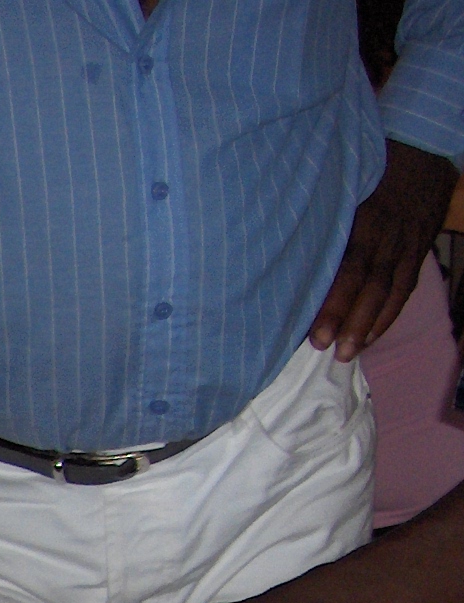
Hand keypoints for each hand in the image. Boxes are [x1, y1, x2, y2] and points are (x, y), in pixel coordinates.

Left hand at [310, 139, 457, 362]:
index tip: (315, 331)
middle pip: (370, 286)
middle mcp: (389, 236)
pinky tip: (373, 335)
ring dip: (369, 325)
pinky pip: (405, 286)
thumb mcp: (345, 182)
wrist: (426, 146)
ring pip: (389, 291)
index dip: (335, 302)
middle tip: (327, 349)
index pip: (350, 267)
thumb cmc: (371, 167)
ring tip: (348, 353)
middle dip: (349, 321)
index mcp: (366, 220)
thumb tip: (279, 250)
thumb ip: (321, 215)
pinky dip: (389, 313)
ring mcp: (408, 244)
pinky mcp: (418, 249)